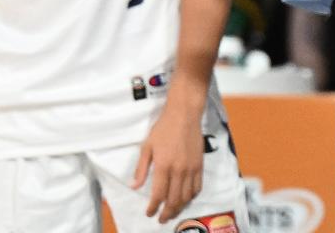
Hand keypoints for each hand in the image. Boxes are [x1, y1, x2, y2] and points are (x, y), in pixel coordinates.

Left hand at [133, 103, 203, 222]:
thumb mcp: (147, 146)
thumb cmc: (163, 128)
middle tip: (161, 219)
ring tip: (172, 212)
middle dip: (167, 213)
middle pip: (174, 200)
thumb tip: (134, 186)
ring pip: (187, 197)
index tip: (149, 213)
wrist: (185, 114)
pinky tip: (185, 199)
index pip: (158, 195)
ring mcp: (191, 169)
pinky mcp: (200, 165)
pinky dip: (191, 197)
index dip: (153, 207)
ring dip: (179, 208)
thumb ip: (141, 169)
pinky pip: (197, 187)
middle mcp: (179, 170)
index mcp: (164, 166)